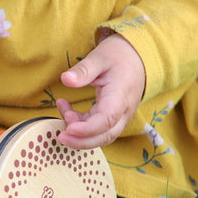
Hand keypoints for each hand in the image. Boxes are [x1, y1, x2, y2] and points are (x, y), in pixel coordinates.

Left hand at [56, 33, 145, 149]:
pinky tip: (68, 110)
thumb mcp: (100, 57)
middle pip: (105, 136)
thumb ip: (83, 70)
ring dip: (80, 134)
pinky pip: (98, 129)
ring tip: (63, 111)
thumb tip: (65, 79)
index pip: (106, 120)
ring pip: (101, 136)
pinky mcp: (113, 118)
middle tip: (60, 136)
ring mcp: (120, 117)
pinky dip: (81, 125)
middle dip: (81, 141)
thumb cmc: (118, 56)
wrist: (136, 57)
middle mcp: (123, 111)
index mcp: (120, 95)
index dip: (87, 129)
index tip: (68, 128)